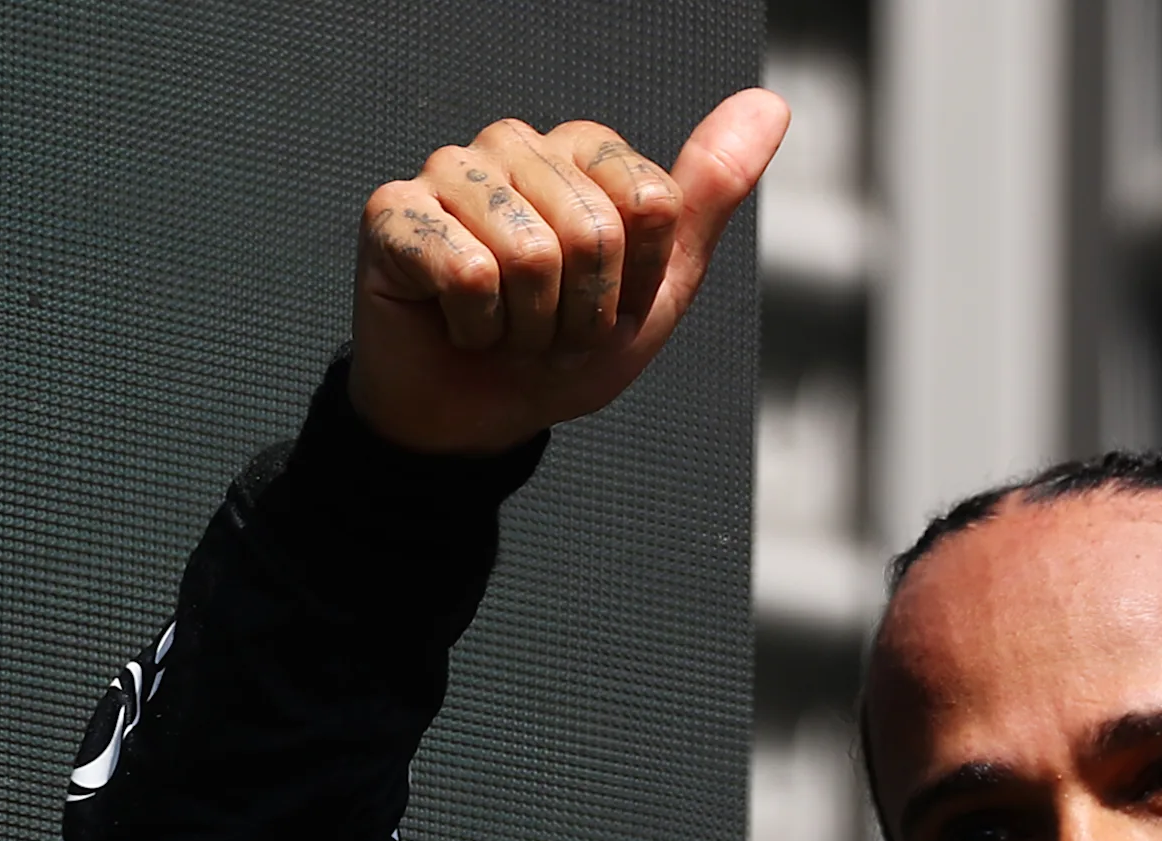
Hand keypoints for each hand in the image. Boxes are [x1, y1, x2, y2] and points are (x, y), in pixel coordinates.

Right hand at [349, 89, 786, 454]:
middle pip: (594, 230)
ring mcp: (448, 171)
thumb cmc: (563, 350)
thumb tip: (770, 103)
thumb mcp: (660, 285)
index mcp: (581, 150)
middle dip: (582, 312)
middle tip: (548, 327)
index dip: (637, 281)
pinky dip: (476, 327)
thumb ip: (710, 192)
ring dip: (530, 326)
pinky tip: (459, 325)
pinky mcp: (391, 212)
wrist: (480, 417)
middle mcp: (513, 143)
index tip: (605, 305)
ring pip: (531, 253)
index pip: (651, 203)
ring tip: (507, 328)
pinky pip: (467, 273)